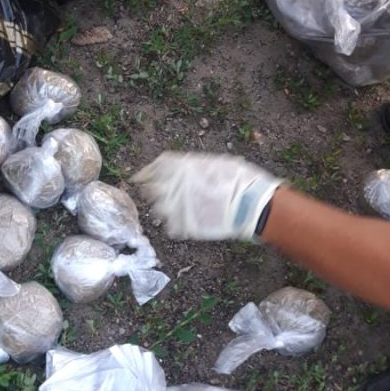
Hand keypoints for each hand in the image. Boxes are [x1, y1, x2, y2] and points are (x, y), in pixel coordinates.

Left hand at [132, 152, 282, 241]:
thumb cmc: (239, 180)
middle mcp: (175, 186)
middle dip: (153, 191)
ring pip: (158, 210)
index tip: (138, 178)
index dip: (145, 173)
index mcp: (182, 167)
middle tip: (159, 195)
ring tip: (178, 210)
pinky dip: (175, 226)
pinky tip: (186, 223)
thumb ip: (194, 165)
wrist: (250, 205)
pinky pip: (171, 228)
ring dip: (163, 209)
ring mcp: (178, 208)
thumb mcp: (216, 163)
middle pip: (151, 189)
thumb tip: (183, 166)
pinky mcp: (185, 226)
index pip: (154, 168)